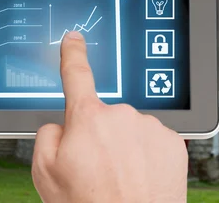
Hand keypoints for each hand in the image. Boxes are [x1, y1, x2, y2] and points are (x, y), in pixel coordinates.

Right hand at [31, 31, 187, 202]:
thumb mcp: (45, 174)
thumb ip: (47, 136)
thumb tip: (61, 126)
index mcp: (88, 118)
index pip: (77, 75)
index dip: (73, 53)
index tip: (74, 38)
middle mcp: (122, 115)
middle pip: (105, 117)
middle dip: (100, 136)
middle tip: (98, 170)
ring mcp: (151, 127)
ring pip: (131, 130)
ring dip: (126, 148)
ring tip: (121, 180)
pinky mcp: (173, 141)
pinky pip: (154, 141)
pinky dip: (147, 156)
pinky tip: (141, 178)